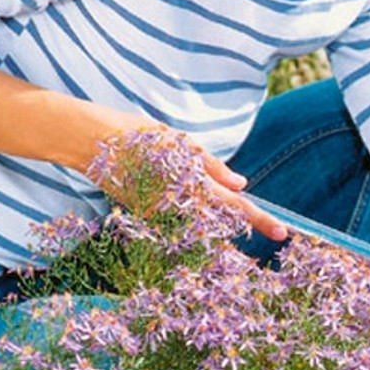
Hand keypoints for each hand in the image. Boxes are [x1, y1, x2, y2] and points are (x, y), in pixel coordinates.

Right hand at [89, 107, 288, 242]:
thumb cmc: (136, 135)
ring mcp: (160, 212)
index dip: (260, 219)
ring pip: (199, 216)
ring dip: (211, 209)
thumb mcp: (179, 142)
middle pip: (221, 217)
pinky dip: (187, 203)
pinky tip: (176, 185)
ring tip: (206, 191)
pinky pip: (178, 211)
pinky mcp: (146, 212)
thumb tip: (242, 183)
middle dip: (242, 219)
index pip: (235, 206)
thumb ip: (211, 166)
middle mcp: (177, 205)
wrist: (86, 142)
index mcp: (191, 185)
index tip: (283, 234)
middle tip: (269, 223)